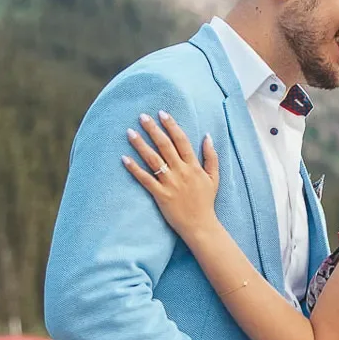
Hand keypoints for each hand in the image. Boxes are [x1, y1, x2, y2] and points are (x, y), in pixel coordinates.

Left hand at [123, 111, 220, 242]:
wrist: (200, 225)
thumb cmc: (206, 201)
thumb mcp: (214, 177)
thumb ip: (211, 156)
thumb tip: (207, 136)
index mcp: (193, 166)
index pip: (181, 140)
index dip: (171, 126)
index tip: (162, 113)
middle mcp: (181, 172)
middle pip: (165, 146)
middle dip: (153, 129)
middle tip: (142, 116)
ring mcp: (170, 183)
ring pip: (153, 160)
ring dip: (140, 145)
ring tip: (130, 132)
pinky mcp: (160, 195)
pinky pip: (145, 179)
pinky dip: (134, 169)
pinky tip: (124, 158)